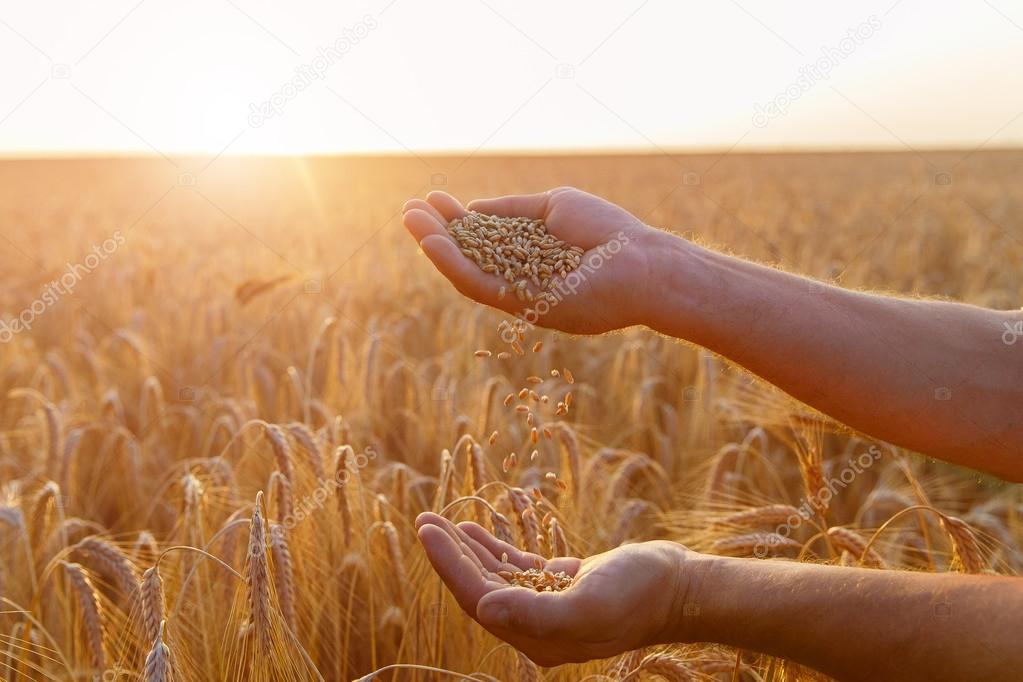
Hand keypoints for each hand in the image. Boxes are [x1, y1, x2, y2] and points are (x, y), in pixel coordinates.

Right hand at [402, 187, 672, 333]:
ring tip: (409, 219)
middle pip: (467, 257)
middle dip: (436, 233)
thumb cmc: (608, 232)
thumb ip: (513, 210)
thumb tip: (474, 208)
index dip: (454, 221)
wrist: (642, 264)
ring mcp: (519, 295)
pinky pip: (480, 286)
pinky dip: (454, 264)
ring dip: (435, 247)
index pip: (482, 240)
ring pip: (466, 273)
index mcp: (527, 257)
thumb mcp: (553, 207)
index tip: (432, 199)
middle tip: (408, 208)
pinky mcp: (523, 306)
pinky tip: (433, 242)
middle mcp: (519, 279)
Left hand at [415, 512, 694, 666]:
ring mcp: (547, 605)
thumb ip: (535, 613)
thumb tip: (484, 608)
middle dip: (450, 555)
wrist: (679, 587)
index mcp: (536, 637)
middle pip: (479, 588)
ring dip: (466, 550)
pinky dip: (492, 548)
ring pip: (494, 577)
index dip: (449, 566)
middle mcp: (536, 627)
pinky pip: (515, 568)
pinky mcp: (560, 586)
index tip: (428, 530)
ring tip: (440, 521)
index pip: (478, 599)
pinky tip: (474, 530)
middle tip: (425, 519)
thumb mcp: (589, 604)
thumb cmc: (638, 595)